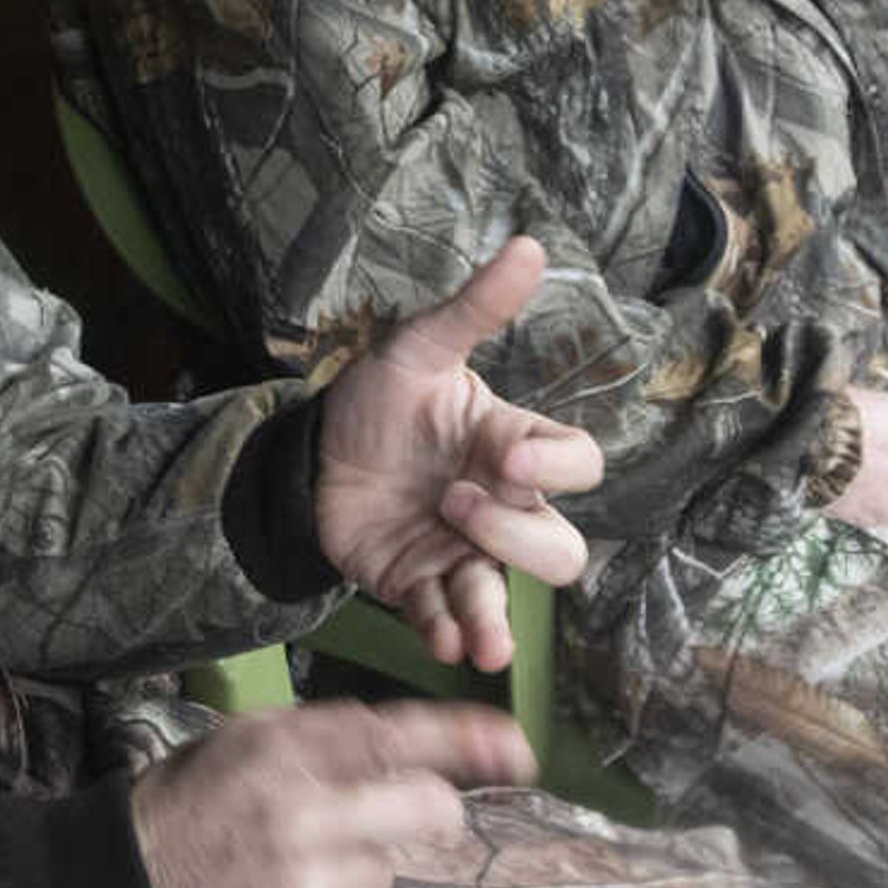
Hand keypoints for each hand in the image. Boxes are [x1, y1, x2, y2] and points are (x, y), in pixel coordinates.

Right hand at [130, 700, 533, 887]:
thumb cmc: (190, 802)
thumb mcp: (244, 740)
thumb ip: (326, 736)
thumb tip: (413, 748)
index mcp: (283, 750)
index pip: (395, 737)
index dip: (466, 741)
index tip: (517, 748)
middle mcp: (299, 812)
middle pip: (424, 811)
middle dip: (426, 812)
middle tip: (394, 817)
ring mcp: (302, 883)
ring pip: (391, 871)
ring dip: (364, 865)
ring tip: (298, 863)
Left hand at [312, 236, 604, 671]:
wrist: (311, 454)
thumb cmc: (382, 401)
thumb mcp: (418, 350)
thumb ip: (473, 310)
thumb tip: (529, 244)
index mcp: (511, 447)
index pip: (577, 464)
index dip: (556, 469)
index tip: (507, 460)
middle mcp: (500, 509)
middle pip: (559, 549)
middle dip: (520, 542)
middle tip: (457, 508)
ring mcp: (462, 554)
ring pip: (506, 596)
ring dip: (496, 618)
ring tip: (484, 641)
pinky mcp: (419, 587)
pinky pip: (445, 619)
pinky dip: (445, 634)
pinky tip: (438, 643)